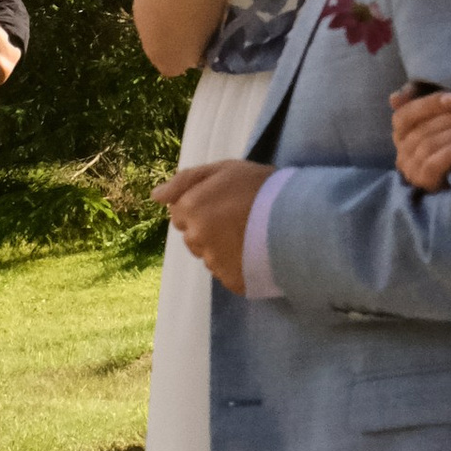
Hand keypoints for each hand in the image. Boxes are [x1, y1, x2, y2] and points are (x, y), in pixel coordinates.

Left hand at [158, 157, 271, 294]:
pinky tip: (255, 250)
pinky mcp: (232, 281)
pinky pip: (227, 272)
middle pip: (193, 236)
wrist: (295, 215)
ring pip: (209, 255)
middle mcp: (196, 239)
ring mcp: (214, 262)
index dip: (201, 204)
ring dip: (223, 246)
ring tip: (249, 233)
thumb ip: (184, 181)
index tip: (224, 200)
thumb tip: (155, 196)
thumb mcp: (223, 169)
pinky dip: (237, 263)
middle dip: (209, 227)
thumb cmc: (258, 186)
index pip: (180, 213)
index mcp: (190, 209)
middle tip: (239, 216)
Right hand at [391, 85, 450, 190]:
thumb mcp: (437, 114)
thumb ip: (420, 100)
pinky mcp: (424, 181)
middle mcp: (401, 148)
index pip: (406, 114)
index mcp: (401, 129)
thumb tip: (394, 98)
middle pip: (423, 129)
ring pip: (430, 144)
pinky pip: (434, 164)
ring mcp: (411, 167)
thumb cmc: (448, 137)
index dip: (429, 104)